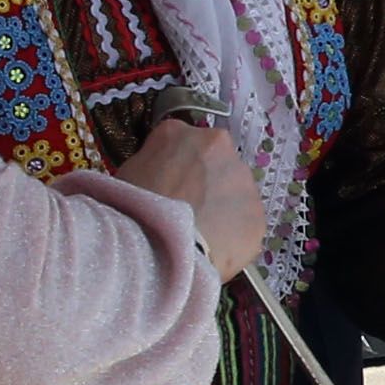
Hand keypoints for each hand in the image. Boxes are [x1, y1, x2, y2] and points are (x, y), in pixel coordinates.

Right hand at [112, 115, 268, 280]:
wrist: (159, 249)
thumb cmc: (133, 212)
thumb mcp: (126, 176)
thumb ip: (150, 167)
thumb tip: (157, 178)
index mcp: (179, 133)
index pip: (181, 144)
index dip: (175, 169)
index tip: (170, 188)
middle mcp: (218, 146)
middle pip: (214, 164)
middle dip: (205, 184)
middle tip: (187, 212)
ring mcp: (243, 180)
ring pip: (234, 193)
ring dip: (222, 209)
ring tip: (200, 236)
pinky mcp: (258, 214)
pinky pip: (245, 224)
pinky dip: (232, 236)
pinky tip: (213, 251)